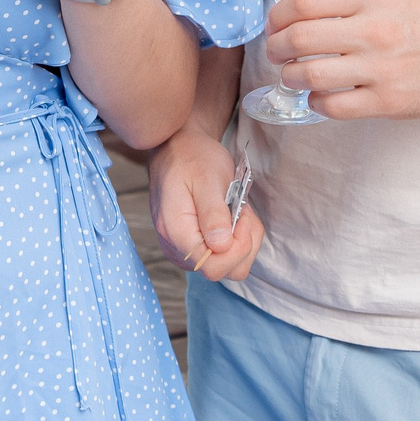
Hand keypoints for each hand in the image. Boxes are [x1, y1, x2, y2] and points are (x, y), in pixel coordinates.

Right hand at [148, 126, 262, 281]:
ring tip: (236, 211)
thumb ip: (214, 215)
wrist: (178, 150)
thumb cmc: (192, 159)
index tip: (241, 216)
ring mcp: (184, 251)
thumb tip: (221, 247)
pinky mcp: (194, 248)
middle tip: (240, 211)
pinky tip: (232, 216)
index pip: (213, 266)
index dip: (237, 247)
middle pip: (222, 271)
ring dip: (243, 240)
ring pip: (227, 267)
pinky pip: (223, 257)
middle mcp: (176, 248)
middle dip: (243, 243)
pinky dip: (238, 239)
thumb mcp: (208, 179)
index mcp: (176, 232)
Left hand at [264, 0, 419, 118]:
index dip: (279, 14)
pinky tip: (320, 96)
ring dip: (290, 77)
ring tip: (293, 75)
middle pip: (299, 39)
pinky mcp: (388, 102)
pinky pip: (332, 106)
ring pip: (309, 75)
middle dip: (276, 47)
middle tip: (275, 51)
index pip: (304, 1)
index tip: (275, 23)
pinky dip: (316, 102)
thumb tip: (300, 12)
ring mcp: (381, 68)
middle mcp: (375, 30)